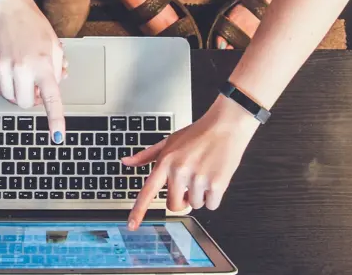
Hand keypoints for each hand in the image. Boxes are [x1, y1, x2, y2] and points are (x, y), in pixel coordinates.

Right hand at [0, 0, 65, 142]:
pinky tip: (7, 62)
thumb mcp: (54, 45)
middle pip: (24, 103)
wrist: (6, 8)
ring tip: (20, 69)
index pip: (52, 99)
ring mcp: (3, 67)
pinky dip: (3, 79)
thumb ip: (56, 69)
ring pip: (9, 95)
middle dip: (29, 98)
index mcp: (43, 64)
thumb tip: (55, 86)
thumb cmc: (32, 24)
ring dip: (16, 89)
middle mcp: (23, 68)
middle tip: (32, 84)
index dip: (55, 120)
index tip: (57, 136)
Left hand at [123, 96, 259, 228]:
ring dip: (200, 195)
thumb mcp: (168, 141)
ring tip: (204, 173)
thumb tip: (126, 162)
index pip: (148, 191)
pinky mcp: (216, 184)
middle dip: (182, 200)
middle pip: (174, 205)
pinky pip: (211, 205)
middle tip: (189, 184)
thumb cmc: (197, 133)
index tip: (131, 225)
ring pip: (195, 205)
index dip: (138, 210)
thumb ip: (146, 155)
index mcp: (165, 162)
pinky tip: (215, 177)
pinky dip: (214, 197)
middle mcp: (179, 171)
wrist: (225, 126)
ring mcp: (197, 178)